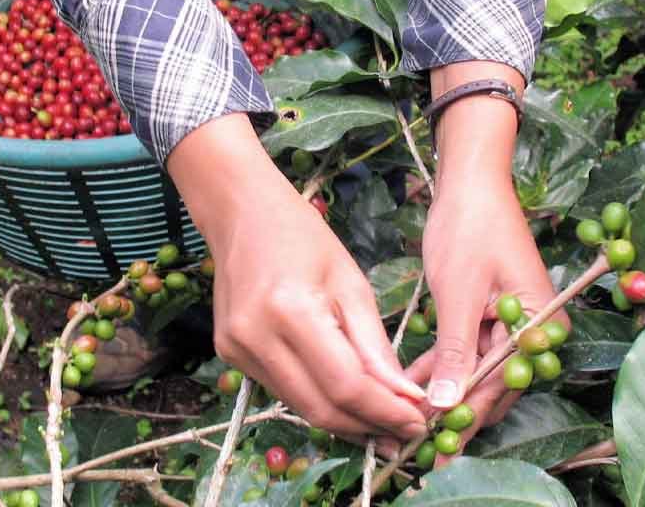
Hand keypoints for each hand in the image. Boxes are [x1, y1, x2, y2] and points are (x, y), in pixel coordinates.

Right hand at [168, 115, 427, 441]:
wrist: (240, 212)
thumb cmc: (303, 236)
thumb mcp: (351, 282)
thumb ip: (374, 345)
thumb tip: (405, 398)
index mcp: (290, 310)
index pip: (344, 385)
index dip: (384, 412)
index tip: (417, 425)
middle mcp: (255, 337)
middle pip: (320, 407)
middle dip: (368, 426)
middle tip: (405, 432)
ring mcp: (235, 349)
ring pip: (300, 406)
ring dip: (345, 420)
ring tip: (382, 420)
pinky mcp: (227, 354)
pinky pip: (282, 390)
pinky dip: (317, 399)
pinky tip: (345, 398)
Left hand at [408, 183, 565, 460]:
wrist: (470, 181)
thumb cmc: (471, 227)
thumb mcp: (459, 294)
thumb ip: (454, 352)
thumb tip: (444, 405)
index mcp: (542, 323)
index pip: (503, 385)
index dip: (468, 417)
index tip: (439, 444)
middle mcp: (535, 327)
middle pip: (495, 384)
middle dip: (456, 411)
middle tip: (420, 441)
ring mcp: (513, 320)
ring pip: (477, 370)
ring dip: (444, 390)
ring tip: (407, 417)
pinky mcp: (490, 313)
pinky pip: (468, 349)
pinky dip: (441, 364)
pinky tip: (410, 382)